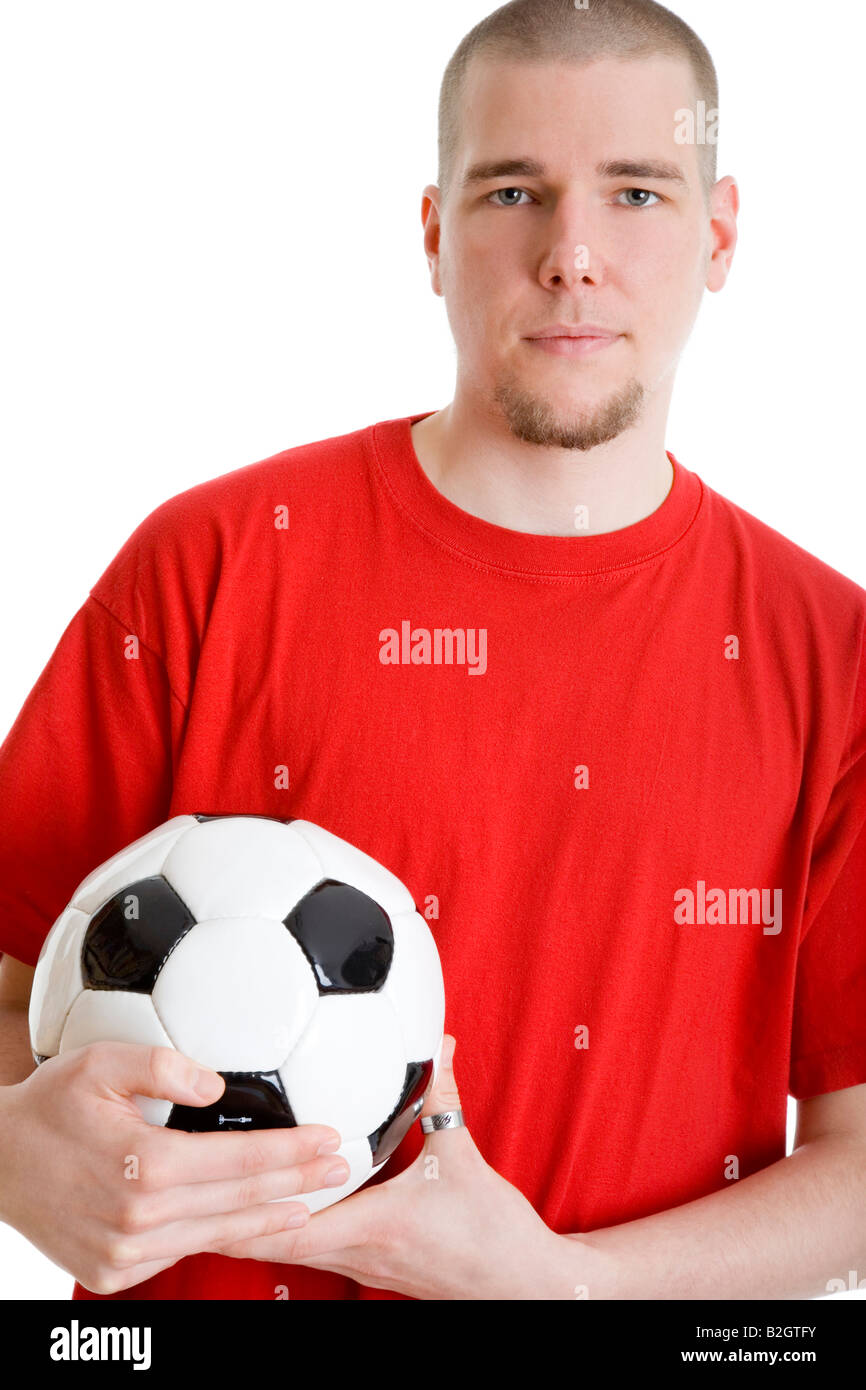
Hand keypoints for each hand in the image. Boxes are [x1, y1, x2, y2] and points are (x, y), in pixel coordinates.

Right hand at [0, 1041, 348, 1293]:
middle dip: (298, 1184)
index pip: (241, 1161)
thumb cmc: (50, 1104)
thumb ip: (164, 1066)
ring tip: (307, 1201)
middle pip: (241, 1202)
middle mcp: (140, 1219)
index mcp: (146, 1167)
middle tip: (339, 1169)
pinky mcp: (115, 1271)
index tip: (329, 1139)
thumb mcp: (101, 1062)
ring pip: (216, 1233)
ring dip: (268, 1217)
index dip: (291, 1152)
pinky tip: (248, 1219)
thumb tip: (218, 1086)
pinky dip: (220, 1234)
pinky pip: (181, 1249)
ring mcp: (126, 1253)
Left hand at [217, 1036, 563, 1298]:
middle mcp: (353, 1250)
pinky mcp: (372, 1265)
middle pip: (268, 1240)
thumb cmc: (493, 1231)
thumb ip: (443, 1094)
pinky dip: (286, 1227)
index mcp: (369, 1225)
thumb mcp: (463, 1153)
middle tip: (183, 1183)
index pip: (285, 1223)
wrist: (523, 1288)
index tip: (203, 1175)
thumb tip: (439, 1041)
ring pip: (285, 1249)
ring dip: (249, 1224)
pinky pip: (314, 1248)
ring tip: (211, 1191)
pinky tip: (278, 1204)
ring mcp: (359, 1264)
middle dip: (223, 1217)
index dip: (239, 1205)